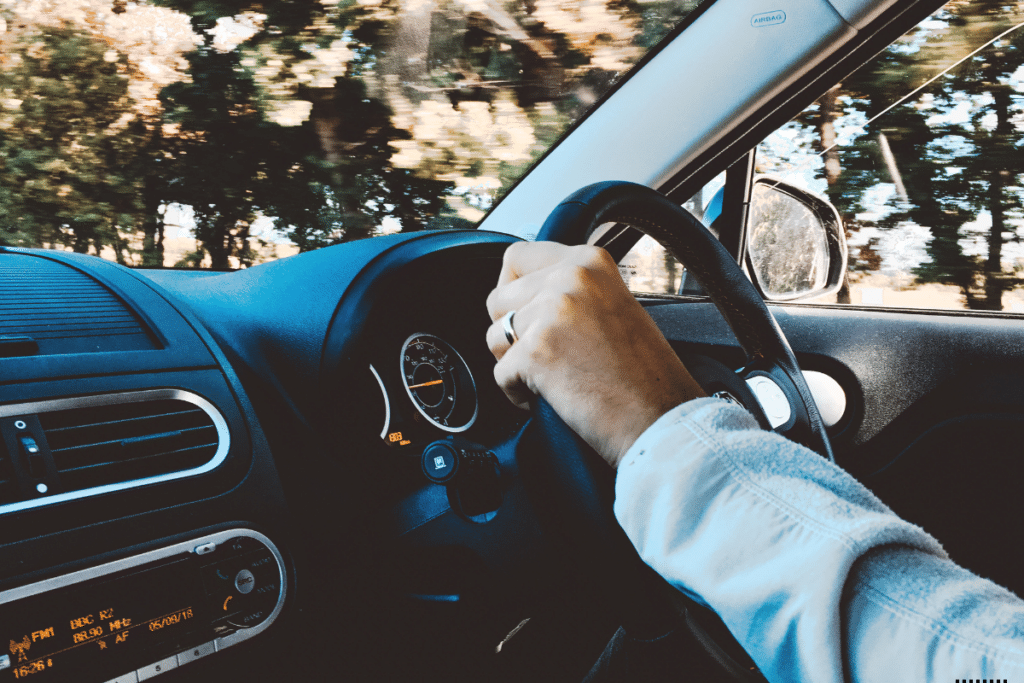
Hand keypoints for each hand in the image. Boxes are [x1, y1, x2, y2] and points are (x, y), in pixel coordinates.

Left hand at [486, 241, 704, 467]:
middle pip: (498, 298)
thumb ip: (571, 290)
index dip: (512, 289)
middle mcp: (570, 277)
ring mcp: (552, 312)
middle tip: (546, 356)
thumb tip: (522, 291)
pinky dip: (518, 393)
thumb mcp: (613, 305)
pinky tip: (553, 397)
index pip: (516, 256)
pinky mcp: (536, 351)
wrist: (660, 419)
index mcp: (590, 261)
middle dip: (511, 332)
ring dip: (513, 362)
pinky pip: (499, 374)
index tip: (525, 314)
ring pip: (494, 336)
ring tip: (552, 377)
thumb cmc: (644, 376)